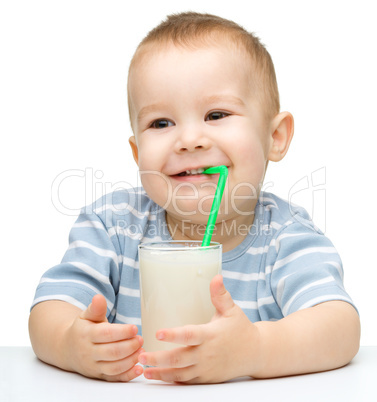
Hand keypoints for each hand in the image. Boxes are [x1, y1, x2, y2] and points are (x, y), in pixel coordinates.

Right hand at [64, 294, 143, 380]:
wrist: (67, 349)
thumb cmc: (83, 329)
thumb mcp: (87, 315)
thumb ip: (96, 308)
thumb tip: (99, 297)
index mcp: (86, 335)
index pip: (106, 334)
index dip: (122, 332)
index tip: (135, 328)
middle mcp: (88, 352)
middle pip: (112, 352)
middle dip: (130, 346)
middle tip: (140, 339)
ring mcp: (93, 366)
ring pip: (114, 367)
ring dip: (131, 360)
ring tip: (142, 351)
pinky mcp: (98, 376)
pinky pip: (114, 378)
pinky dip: (128, 375)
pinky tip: (139, 369)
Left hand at [138, 275, 261, 383]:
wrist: (256, 353)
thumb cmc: (241, 329)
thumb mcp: (232, 310)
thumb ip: (221, 295)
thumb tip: (216, 277)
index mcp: (211, 335)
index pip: (189, 335)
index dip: (173, 335)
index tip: (157, 333)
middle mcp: (207, 354)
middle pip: (179, 359)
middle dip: (159, 359)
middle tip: (141, 355)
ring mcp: (206, 368)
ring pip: (180, 373)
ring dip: (161, 372)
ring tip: (144, 370)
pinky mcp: (207, 378)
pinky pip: (187, 381)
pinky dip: (172, 380)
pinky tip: (160, 377)